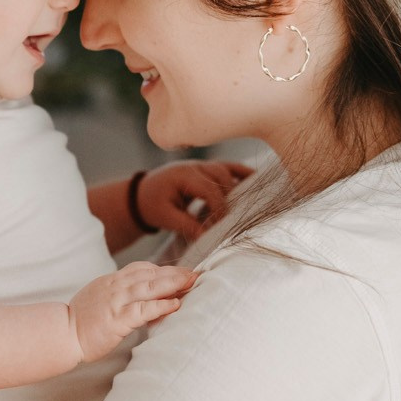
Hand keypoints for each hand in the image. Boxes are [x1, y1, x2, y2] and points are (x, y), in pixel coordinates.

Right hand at [68, 262, 196, 361]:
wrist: (61, 333)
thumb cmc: (80, 320)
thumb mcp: (98, 297)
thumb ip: (117, 293)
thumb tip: (135, 295)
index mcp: (111, 281)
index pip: (141, 268)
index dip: (162, 269)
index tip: (179, 271)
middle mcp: (115, 287)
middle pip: (149, 274)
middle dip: (173, 273)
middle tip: (194, 273)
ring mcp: (116, 302)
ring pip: (148, 287)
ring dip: (172, 283)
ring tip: (191, 282)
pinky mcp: (117, 319)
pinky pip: (143, 309)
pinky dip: (160, 305)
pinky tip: (175, 304)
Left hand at [135, 159, 254, 242]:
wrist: (143, 192)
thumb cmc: (153, 205)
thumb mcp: (165, 217)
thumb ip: (186, 225)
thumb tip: (208, 236)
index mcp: (183, 175)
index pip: (209, 189)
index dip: (219, 207)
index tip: (223, 225)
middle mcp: (195, 166)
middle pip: (222, 176)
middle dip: (231, 197)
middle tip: (236, 218)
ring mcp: (203, 164)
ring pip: (228, 169)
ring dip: (240, 185)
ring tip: (252, 200)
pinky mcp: (208, 168)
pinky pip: (229, 166)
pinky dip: (243, 172)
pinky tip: (257, 180)